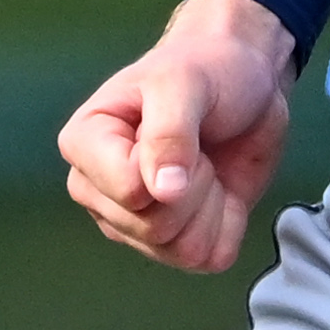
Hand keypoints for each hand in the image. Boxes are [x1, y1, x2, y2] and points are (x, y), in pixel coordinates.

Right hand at [57, 0, 297, 270]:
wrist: (245, 79)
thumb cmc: (203, 70)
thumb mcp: (185, 84)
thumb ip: (169, 132)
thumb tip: (161, 193)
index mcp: (84, 145)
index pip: (127, 192)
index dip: (168, 165)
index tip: (178, 127)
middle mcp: (99, 192)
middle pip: (153, 228)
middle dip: (194, 187)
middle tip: (197, 146)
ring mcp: (135, 223)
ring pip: (180, 250)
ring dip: (211, 206)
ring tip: (205, 165)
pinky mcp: (176, 242)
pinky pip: (208, 259)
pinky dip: (228, 224)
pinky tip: (220, 190)